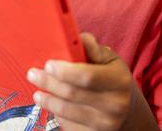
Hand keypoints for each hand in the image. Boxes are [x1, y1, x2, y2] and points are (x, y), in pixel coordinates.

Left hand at [27, 33, 157, 130]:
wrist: (129, 112)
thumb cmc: (114, 79)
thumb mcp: (111, 60)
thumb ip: (93, 48)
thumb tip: (75, 39)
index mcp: (119, 81)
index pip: (87, 76)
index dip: (64, 70)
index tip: (48, 64)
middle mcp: (114, 105)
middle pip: (71, 94)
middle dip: (48, 82)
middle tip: (33, 74)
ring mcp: (105, 124)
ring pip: (66, 111)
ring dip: (47, 100)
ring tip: (38, 91)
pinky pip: (67, 125)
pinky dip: (57, 114)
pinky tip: (54, 104)